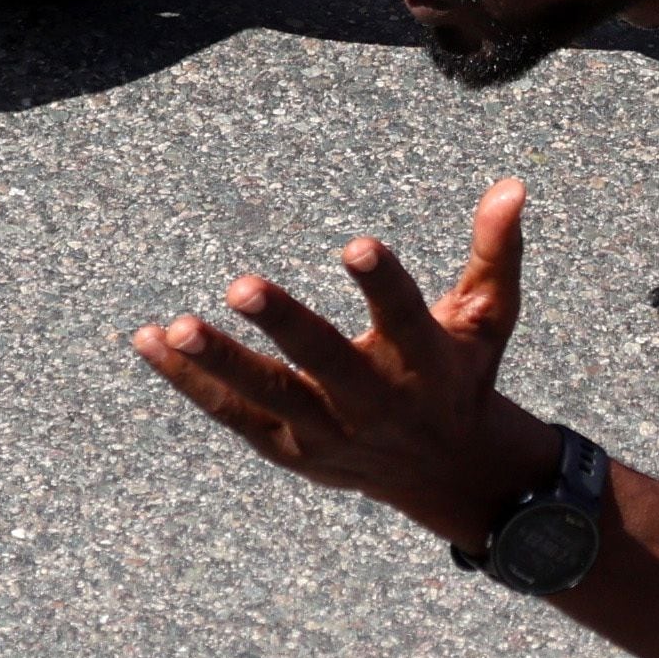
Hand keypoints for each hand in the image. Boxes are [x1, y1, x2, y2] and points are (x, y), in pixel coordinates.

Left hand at [131, 179, 561, 548]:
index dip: (382, 283)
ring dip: (220, 362)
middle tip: (242, 286)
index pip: (404, 318)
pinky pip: (232, 414)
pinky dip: (191, 382)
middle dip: (286, 326)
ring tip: (170, 328)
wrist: (448, 473)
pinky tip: (147, 342)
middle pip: (325, 363)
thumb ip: (495, 252)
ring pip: (268, 396)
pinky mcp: (289, 449)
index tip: (355, 245)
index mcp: (424, 361)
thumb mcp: (489, 317)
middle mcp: (375, 400)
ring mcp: (327, 431)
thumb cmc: (462, 372)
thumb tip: (511, 184)